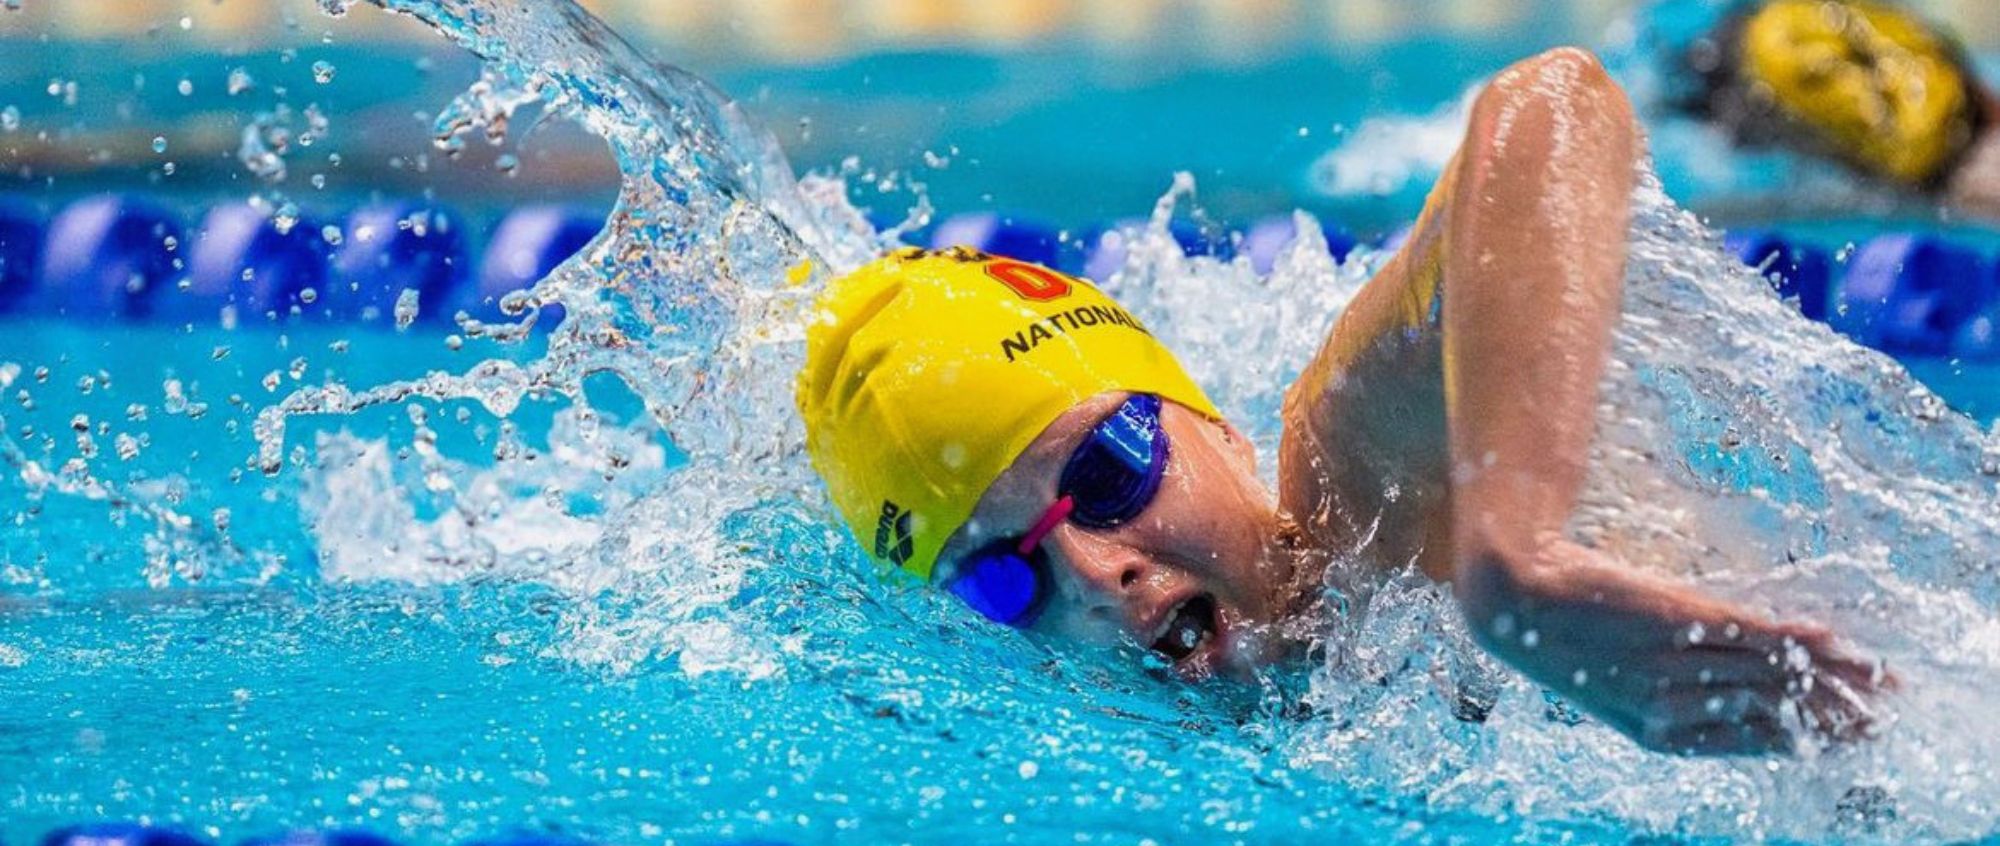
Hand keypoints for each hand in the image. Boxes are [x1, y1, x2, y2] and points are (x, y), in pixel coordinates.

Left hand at [1458, 538, 1893, 754]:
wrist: (1516, 595)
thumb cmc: (1562, 634)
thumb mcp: (1616, 677)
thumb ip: (1671, 685)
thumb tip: (1722, 685)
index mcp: (1660, 732)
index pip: (1752, 741)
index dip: (1804, 740)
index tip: (1849, 738)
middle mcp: (1676, 704)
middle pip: (1775, 712)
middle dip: (1833, 716)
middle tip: (1882, 718)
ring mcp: (1679, 661)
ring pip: (1772, 676)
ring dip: (1832, 678)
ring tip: (1877, 680)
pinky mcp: (1678, 619)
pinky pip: (1750, 634)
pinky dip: (1794, 638)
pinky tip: (1830, 638)